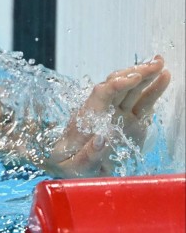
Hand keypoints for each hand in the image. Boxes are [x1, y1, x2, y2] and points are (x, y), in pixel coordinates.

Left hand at [45, 56, 170, 176]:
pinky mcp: (130, 122)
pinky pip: (143, 103)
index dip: (117, 84)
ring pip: (132, 91)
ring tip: (160, 64)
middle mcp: (103, 112)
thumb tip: (102, 139)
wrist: (73, 169)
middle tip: (156, 63)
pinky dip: (152, 90)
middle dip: (136, 72)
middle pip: (119, 85)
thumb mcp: (73, 166)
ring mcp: (118, 115)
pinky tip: (163, 79)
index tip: (134, 78)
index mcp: (87, 118)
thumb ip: (87, 155)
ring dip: (146, 76)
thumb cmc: (69, 166)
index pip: (102, 94)